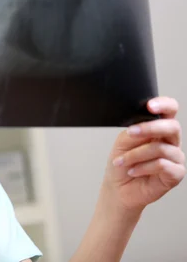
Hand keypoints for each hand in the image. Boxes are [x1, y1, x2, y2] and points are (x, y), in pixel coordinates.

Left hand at [103, 96, 184, 212]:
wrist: (118, 188)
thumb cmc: (122, 163)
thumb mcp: (123, 142)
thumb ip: (134, 130)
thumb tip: (142, 123)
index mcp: (158, 129)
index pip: (170, 111)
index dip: (164, 105)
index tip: (150, 105)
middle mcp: (169, 141)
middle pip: (172, 127)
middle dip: (150, 128)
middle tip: (131, 133)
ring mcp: (175, 158)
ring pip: (161, 148)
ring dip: (136, 155)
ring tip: (122, 161)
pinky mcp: (176, 174)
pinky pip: (163, 165)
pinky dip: (143, 167)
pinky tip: (133, 171)